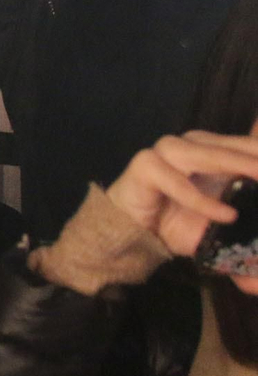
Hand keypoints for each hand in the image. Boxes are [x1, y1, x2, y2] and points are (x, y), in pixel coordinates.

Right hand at [106, 130, 257, 259]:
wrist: (131, 232)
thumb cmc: (180, 224)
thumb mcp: (224, 224)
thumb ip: (247, 232)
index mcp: (217, 149)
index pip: (251, 144)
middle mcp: (195, 143)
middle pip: (238, 145)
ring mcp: (168, 150)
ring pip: (209, 153)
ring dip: (239, 166)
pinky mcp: (146, 165)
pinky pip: (176, 180)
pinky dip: (202, 199)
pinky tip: (226, 215)